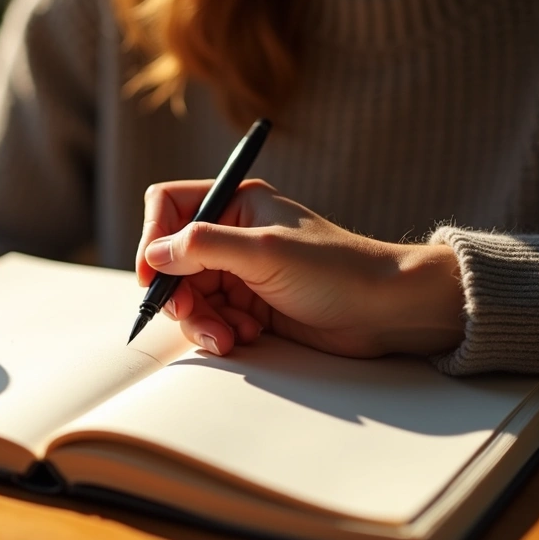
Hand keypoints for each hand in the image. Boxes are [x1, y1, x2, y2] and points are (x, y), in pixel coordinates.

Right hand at [136, 179, 465, 357]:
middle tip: (192, 316)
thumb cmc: (337, 270)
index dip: (153, 239)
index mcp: (235, 202)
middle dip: (180, 294)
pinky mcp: (248, 304)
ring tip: (230, 336)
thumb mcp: (264, 251)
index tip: (153, 276)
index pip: (168, 207)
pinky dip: (219, 332)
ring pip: (189, 295)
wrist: (386, 310)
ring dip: (201, 320)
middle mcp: (232, 232)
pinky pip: (211, 318)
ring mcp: (239, 270)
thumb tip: (154, 254)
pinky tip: (246, 337)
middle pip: (173, 260)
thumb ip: (203, 246)